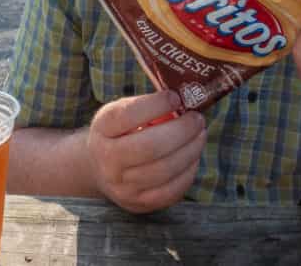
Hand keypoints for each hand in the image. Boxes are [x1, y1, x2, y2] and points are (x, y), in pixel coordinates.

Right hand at [86, 91, 205, 212]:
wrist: (100, 168)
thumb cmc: (119, 133)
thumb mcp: (120, 113)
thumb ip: (145, 106)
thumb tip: (185, 96)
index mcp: (102, 129)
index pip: (127, 116)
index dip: (155, 105)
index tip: (176, 98)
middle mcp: (107, 160)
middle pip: (150, 147)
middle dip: (181, 131)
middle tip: (197, 119)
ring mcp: (122, 186)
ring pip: (164, 170)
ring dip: (190, 150)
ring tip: (200, 135)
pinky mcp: (138, 203)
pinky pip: (171, 191)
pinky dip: (188, 172)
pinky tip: (193, 157)